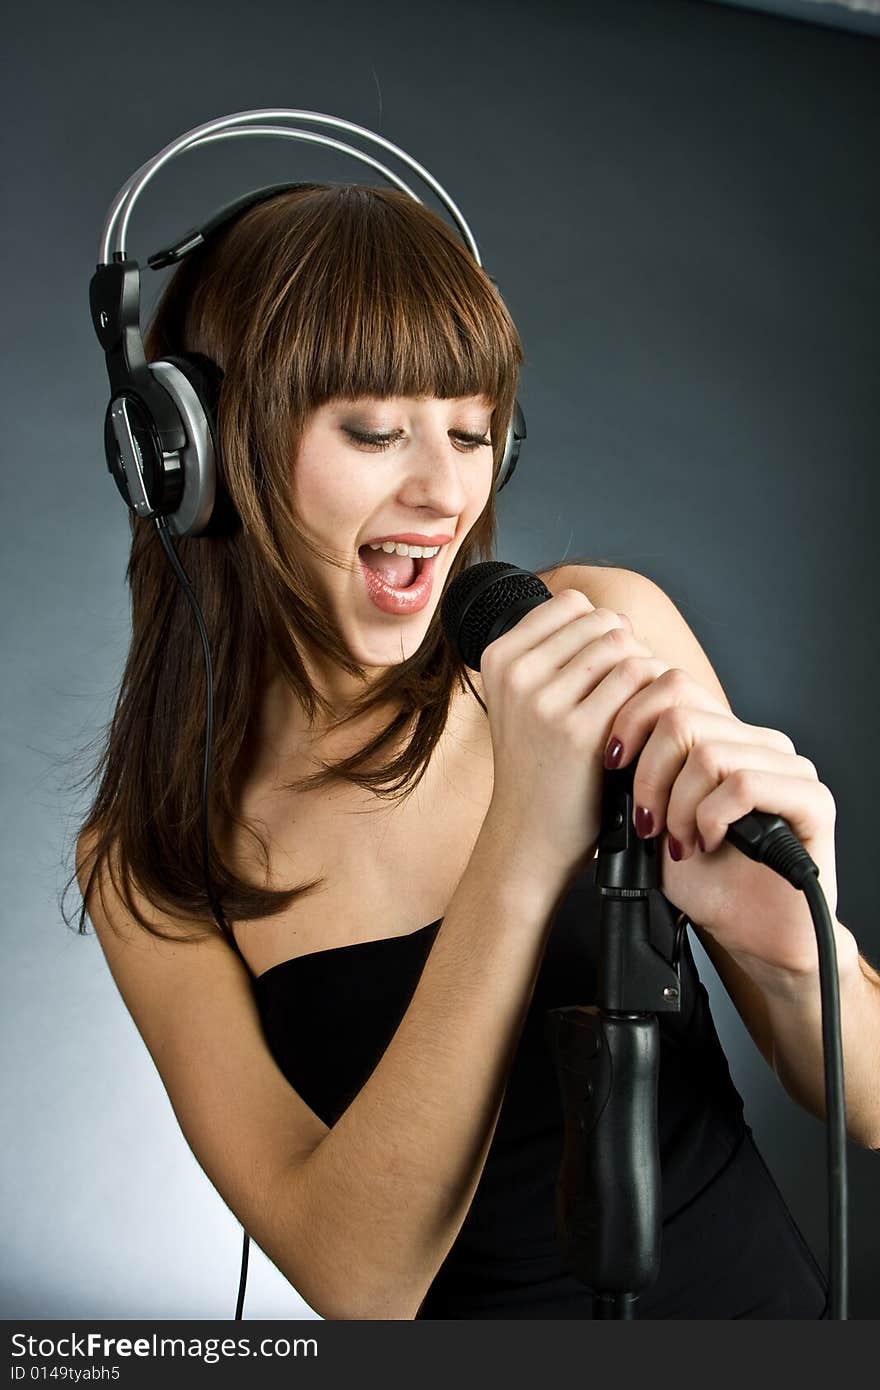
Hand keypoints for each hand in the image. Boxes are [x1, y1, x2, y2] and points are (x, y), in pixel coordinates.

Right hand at [480, 589, 667, 890]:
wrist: (528, 839)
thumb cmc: (538, 770)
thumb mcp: (524, 702)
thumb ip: (558, 655)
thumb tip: (620, 620)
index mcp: (499, 658)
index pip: (572, 603)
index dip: (600, 631)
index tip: (605, 670)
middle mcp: (517, 673)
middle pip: (603, 621)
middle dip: (628, 652)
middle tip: (629, 697)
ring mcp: (544, 701)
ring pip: (625, 646)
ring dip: (645, 675)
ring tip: (638, 712)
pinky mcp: (579, 731)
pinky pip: (638, 679)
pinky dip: (653, 699)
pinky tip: (645, 729)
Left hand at [604, 666, 840, 980]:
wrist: (749, 934)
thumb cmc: (705, 880)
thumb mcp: (653, 819)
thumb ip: (638, 775)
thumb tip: (606, 740)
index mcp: (722, 735)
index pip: (671, 686)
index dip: (631, 720)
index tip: (611, 763)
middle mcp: (757, 742)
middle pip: (682, 713)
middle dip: (649, 773)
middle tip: (648, 822)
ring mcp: (788, 767)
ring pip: (709, 753)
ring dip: (679, 806)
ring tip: (679, 842)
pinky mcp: (811, 800)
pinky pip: (744, 785)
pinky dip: (711, 818)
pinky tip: (708, 843)